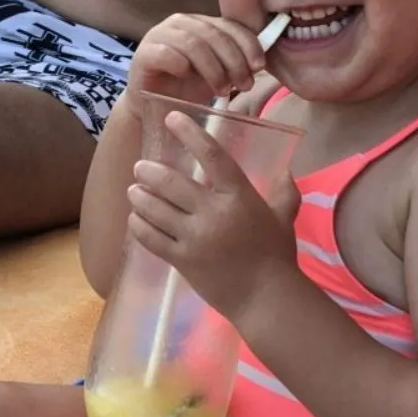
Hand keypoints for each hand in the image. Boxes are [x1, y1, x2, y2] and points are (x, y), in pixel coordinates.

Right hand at [126, 15, 265, 119]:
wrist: (154, 110)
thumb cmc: (187, 89)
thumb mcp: (218, 73)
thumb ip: (235, 61)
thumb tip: (261, 60)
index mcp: (200, 23)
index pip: (229, 25)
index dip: (248, 44)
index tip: (260, 67)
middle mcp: (179, 23)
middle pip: (213, 34)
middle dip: (234, 61)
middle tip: (245, 85)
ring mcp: (158, 36)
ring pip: (193, 44)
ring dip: (213, 69)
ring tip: (222, 91)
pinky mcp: (143, 54)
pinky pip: (166, 54)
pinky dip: (182, 66)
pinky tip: (189, 80)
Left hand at [127, 110, 299, 321]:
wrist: (265, 298)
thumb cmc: (277, 255)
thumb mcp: (284, 216)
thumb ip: (283, 190)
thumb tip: (284, 169)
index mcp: (239, 196)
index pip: (211, 155)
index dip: (190, 133)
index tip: (172, 118)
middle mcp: (214, 212)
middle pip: (172, 183)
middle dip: (150, 171)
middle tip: (141, 166)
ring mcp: (195, 238)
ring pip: (156, 209)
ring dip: (140, 196)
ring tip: (133, 189)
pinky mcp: (182, 260)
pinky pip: (151, 237)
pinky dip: (139, 225)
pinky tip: (135, 218)